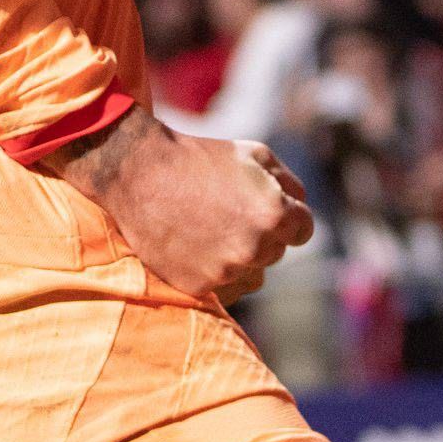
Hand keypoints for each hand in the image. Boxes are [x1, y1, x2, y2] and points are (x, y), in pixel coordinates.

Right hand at [51, 108, 314, 302]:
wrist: (139, 173)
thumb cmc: (199, 158)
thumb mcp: (254, 153)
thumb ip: (289, 182)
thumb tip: (301, 204)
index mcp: (275, 214)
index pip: (303, 228)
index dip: (285, 214)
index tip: (260, 206)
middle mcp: (256, 248)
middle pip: (275, 250)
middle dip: (260, 233)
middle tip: (225, 211)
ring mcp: (226, 271)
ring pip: (253, 273)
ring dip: (241, 257)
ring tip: (209, 230)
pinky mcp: (200, 287)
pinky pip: (225, 288)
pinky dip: (216, 272)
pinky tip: (195, 246)